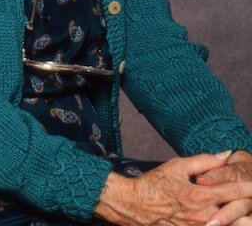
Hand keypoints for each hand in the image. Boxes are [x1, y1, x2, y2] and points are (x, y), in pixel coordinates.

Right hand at [94, 152, 251, 225]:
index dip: (250, 186)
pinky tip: (231, 219)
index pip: (235, 190)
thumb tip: (225, 155)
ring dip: (243, 218)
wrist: (134, 206)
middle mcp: (205, 215)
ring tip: (248, 212)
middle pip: (240, 214)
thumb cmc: (154, 184)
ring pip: (232, 224)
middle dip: (250, 205)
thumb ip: (203, 161)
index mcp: (200, 195)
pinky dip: (227, 223)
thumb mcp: (176, 166)